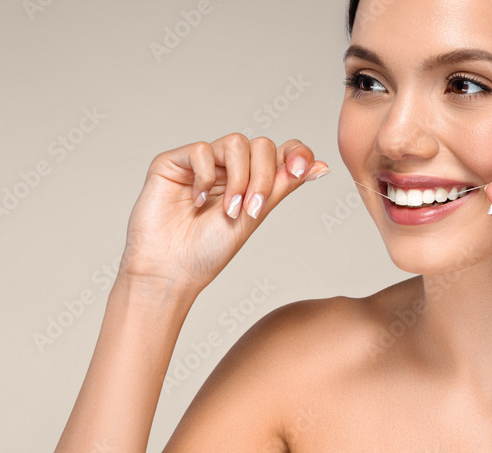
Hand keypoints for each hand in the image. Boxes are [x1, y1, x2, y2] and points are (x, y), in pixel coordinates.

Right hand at [120, 133, 328, 294]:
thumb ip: (281, 186)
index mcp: (249, 181)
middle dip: (263, 177)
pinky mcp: (174, 162)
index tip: (303, 170)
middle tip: (253, 209)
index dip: (295, 153)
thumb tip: (321, 166)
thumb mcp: (254, 216)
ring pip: (235, 143)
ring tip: (228, 210)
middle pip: (260, 146)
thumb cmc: (208, 250)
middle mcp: (226, 168)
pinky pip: (201, 150)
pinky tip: (197, 201)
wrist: (170, 270)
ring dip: (238, 179)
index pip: (278, 152)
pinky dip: (205, 177)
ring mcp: (201, 164)